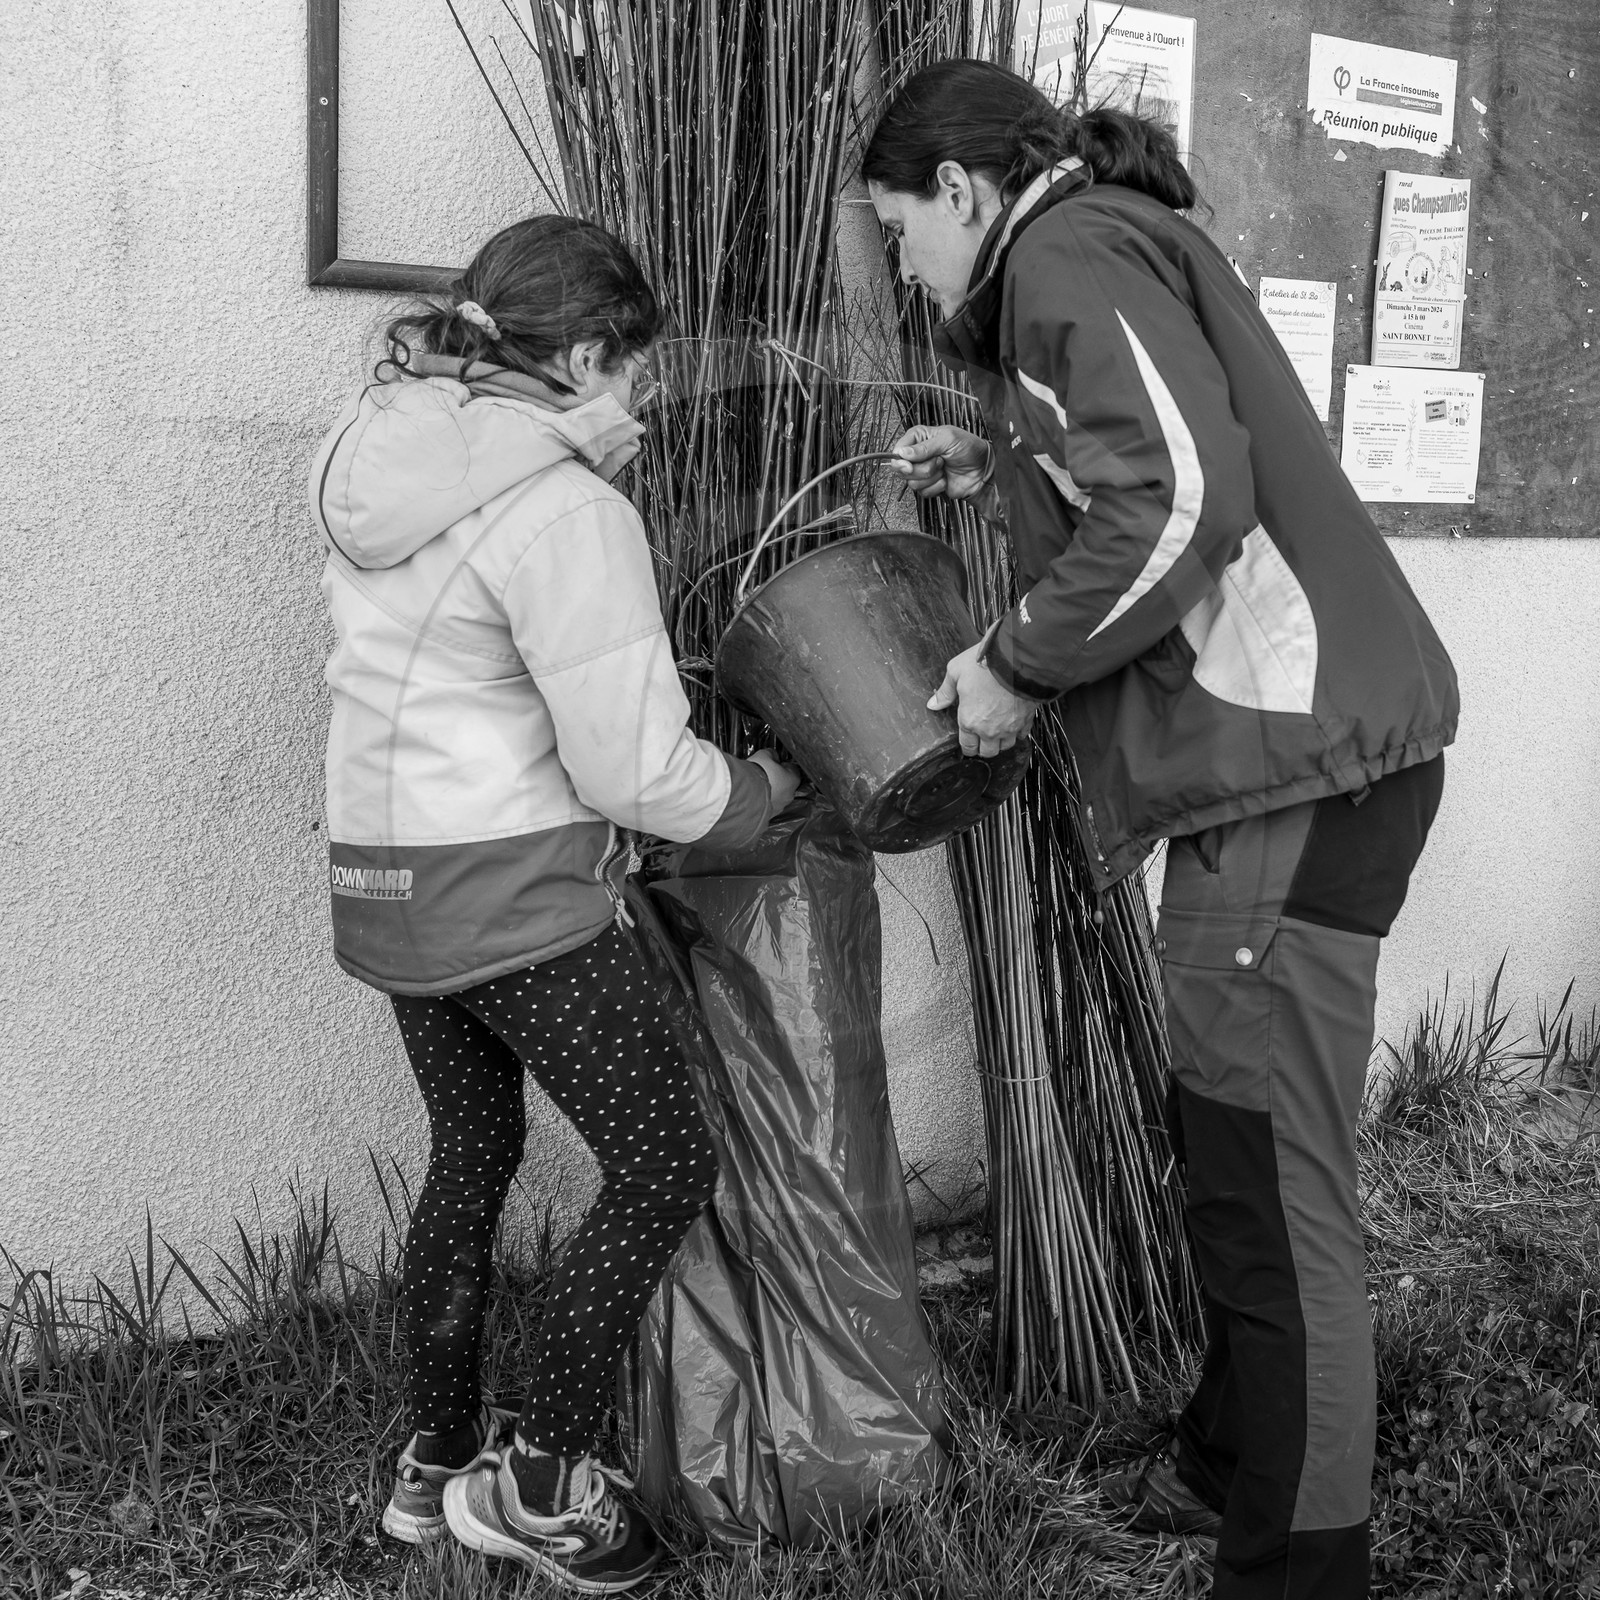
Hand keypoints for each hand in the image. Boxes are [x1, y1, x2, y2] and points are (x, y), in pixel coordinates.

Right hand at [749, 748, 802, 811]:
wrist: (744, 794)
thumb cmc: (757, 774)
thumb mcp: (764, 755)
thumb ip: (772, 754)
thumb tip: (772, 755)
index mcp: (793, 779)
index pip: (793, 769)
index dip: (782, 764)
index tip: (774, 762)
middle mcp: (789, 795)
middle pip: (785, 784)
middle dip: (776, 779)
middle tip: (764, 773)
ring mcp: (778, 806)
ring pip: (776, 797)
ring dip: (769, 791)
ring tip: (755, 784)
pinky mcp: (768, 814)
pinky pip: (766, 805)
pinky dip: (761, 800)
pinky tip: (752, 795)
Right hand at [888, 425, 993, 501]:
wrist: (982, 470)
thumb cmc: (969, 448)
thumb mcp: (947, 440)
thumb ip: (924, 447)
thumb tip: (903, 453)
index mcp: (920, 438)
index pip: (898, 450)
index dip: (901, 460)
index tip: (909, 465)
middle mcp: (918, 455)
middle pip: (902, 469)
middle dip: (923, 469)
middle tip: (939, 461)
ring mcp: (923, 471)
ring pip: (912, 482)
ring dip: (932, 477)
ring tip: (944, 468)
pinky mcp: (929, 485)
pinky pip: (922, 492)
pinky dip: (936, 487)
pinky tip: (945, 479)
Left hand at [928, 642, 1035, 757]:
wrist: (1017, 659)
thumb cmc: (985, 664)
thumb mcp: (956, 671)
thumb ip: (945, 691)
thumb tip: (933, 704)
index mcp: (969, 721)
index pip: (968, 746)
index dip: (967, 746)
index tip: (968, 742)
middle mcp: (990, 729)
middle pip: (988, 752)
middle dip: (984, 747)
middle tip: (982, 739)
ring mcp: (1010, 727)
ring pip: (1006, 746)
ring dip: (1001, 742)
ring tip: (998, 732)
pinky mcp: (1026, 720)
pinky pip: (1022, 735)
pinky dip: (1018, 733)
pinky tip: (1014, 725)